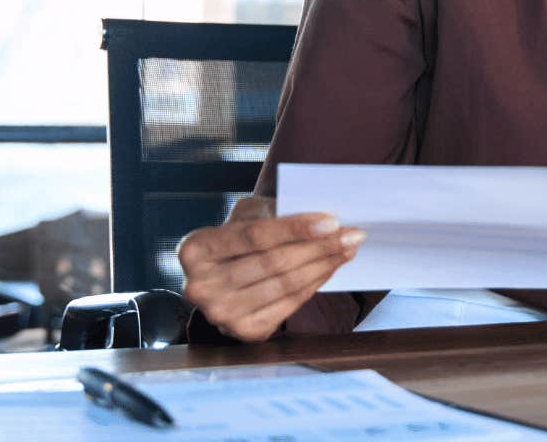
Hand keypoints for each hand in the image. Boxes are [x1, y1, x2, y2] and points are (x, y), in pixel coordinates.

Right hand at [174, 195, 365, 342]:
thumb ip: (272, 214)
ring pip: (285, 285)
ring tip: (348, 248)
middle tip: (351, 234)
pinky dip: (315, 285)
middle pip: (273, 263)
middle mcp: (201, 287)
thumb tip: (323, 221)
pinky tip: (330, 268)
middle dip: (319, 247)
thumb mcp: (244, 215)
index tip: (332, 221)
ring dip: (324, 265)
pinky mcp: (245, 332)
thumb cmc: (237, 238)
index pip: (253, 236)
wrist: (220, 275)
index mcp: (195, 250)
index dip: (295, 228)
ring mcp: (221, 315)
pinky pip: (290, 305)